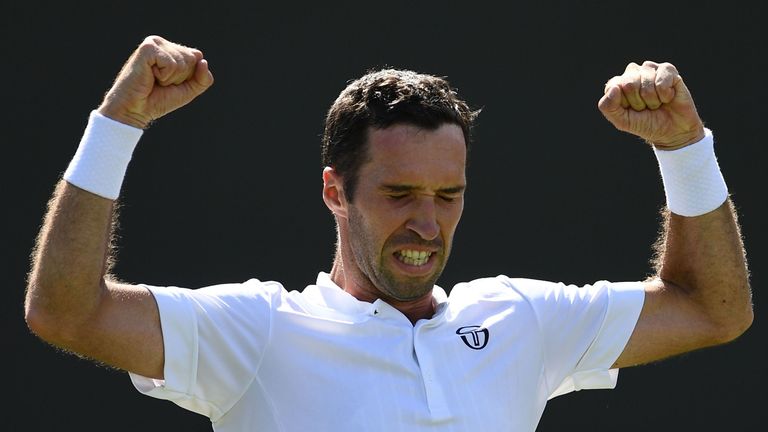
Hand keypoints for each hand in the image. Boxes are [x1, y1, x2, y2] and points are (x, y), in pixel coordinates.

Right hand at [98, 35, 213, 128]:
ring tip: (154, 80)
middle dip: (180, 77)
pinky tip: (150, 76)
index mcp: (171, 49)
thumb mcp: (189, 90)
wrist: (135, 110)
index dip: (189, 76)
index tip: (170, 83)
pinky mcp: (147, 48)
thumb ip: (203, 78)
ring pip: (183, 61)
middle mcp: (162, 43)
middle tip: (161, 82)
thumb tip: (203, 60)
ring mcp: (154, 43)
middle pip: (192, 58)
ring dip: (171, 78)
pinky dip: (164, 76)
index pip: (197, 57)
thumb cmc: (159, 100)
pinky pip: (171, 64)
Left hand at [598, 61, 703, 148]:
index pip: (614, 86)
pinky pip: (662, 82)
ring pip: (646, 83)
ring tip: (657, 103)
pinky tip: (668, 97)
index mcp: (618, 83)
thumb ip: (608, 106)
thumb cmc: (645, 124)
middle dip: (639, 102)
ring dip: (653, 100)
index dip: (624, 103)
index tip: (631, 110)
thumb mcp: (622, 121)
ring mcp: (650, 69)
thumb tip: (614, 87)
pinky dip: (665, 95)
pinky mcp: (668, 70)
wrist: (672, 130)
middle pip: (630, 84)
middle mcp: (632, 72)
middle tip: (646, 107)